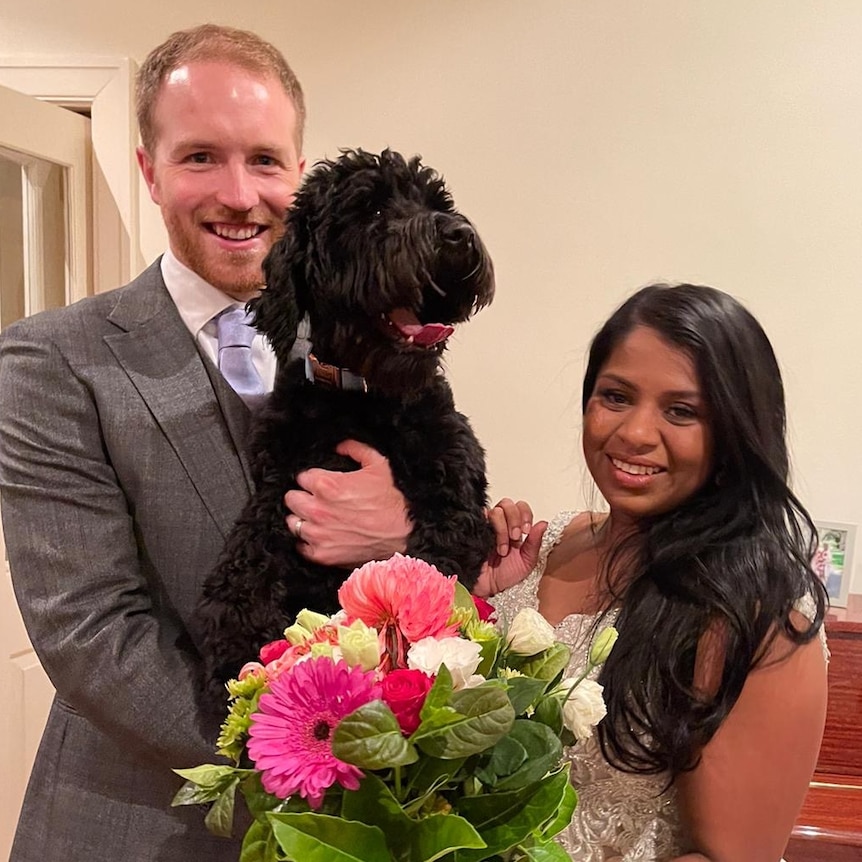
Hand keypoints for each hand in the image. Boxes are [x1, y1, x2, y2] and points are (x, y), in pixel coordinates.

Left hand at [284, 439, 410, 567]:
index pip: (301, 477)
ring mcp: (317, 533)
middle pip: (291, 499)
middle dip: (302, 497)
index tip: (320, 484)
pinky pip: (300, 545)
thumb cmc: (390, 501)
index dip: (312, 479)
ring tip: (317, 518)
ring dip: (303, 519)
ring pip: (292, 522)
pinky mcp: (321, 554)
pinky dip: (308, 541)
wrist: (402, 534)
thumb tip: (340, 446)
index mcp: (326, 485)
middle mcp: (317, 509)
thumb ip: (355, 449)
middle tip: (316, 500)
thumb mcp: (378, 465)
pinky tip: (320, 535)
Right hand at [474, 498, 546, 596]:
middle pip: (507, 504)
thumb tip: (544, 523)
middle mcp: (501, 523)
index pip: (520, 507)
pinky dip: (486, 526)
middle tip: (515, 537)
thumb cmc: (506, 575)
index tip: (526, 531)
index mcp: (515, 527)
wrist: (488, 588)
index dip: (525, 514)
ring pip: (495, 511)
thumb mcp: (527, 561)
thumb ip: (535, 543)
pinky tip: (490, 542)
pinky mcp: (475, 530)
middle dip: (514, 519)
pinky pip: (479, 518)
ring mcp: (486, 526)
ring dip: (502, 529)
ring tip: (502, 549)